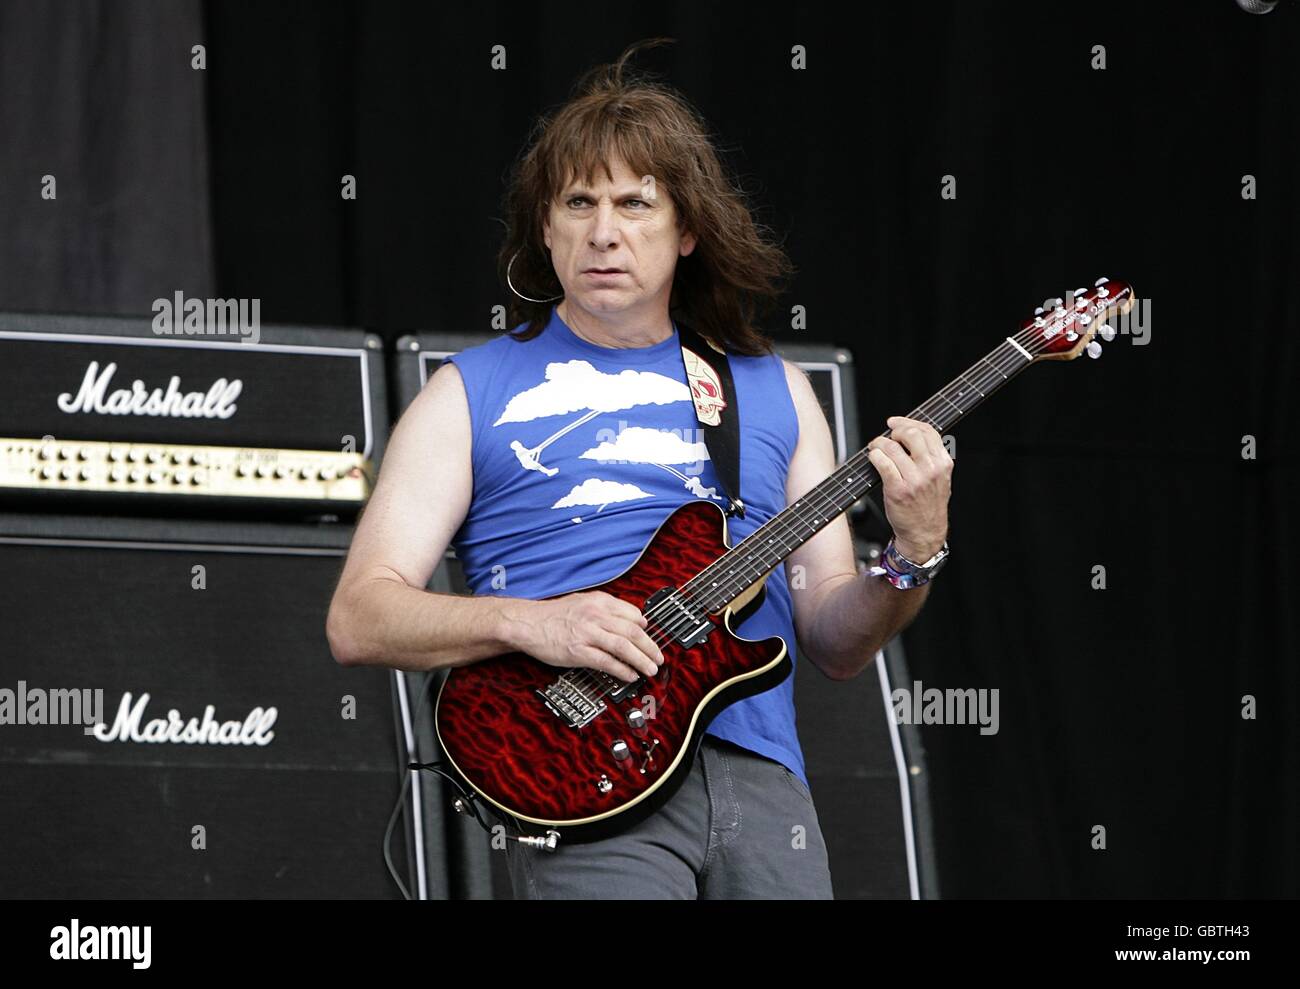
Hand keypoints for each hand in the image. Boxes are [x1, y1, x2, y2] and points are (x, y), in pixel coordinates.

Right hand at [518, 591, 663, 682]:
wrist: (527, 623)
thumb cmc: (553, 615)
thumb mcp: (582, 602)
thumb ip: (606, 609)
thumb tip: (633, 620)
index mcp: (599, 602)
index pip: (633, 614)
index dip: (646, 629)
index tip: (651, 639)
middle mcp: (595, 615)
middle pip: (633, 632)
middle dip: (650, 648)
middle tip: (658, 658)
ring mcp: (587, 633)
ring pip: (624, 647)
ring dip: (641, 660)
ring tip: (650, 669)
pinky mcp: (578, 651)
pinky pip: (606, 662)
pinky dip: (622, 670)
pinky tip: (630, 675)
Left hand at [866, 415, 952, 560]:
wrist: (924, 533)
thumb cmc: (928, 506)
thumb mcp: (940, 478)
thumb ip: (931, 457)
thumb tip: (911, 434)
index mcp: (943, 463)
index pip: (928, 431)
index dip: (908, 422)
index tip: (896, 422)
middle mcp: (931, 469)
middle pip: (911, 434)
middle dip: (894, 430)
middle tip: (887, 436)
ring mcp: (914, 479)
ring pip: (892, 447)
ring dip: (879, 443)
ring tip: (876, 448)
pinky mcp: (897, 489)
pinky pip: (882, 462)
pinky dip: (874, 456)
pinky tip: (874, 458)